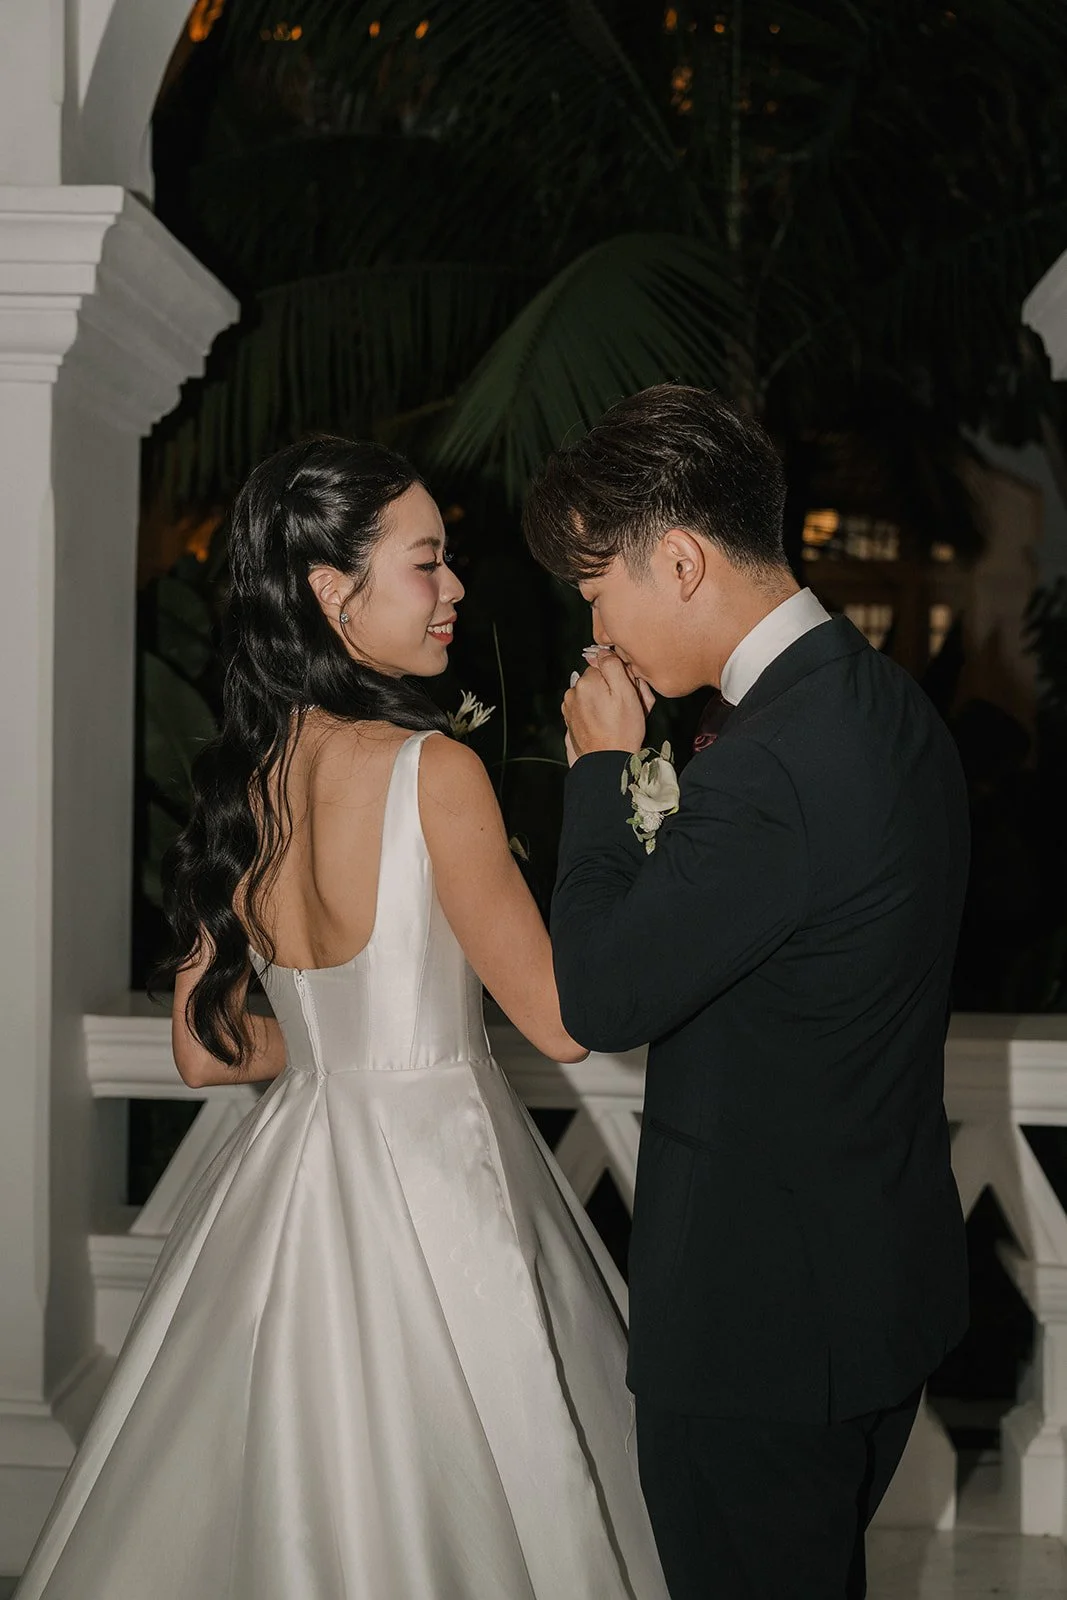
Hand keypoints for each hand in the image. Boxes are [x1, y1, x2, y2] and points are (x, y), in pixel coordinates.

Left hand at [562, 650, 648, 764]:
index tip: (630, 691)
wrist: (607, 761)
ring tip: (619, 719)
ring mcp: (570, 706)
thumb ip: (613, 666)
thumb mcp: (626, 693)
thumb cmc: (622, 730)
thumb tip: (603, 651)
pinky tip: (608, 724)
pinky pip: (587, 708)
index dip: (622, 677)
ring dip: (606, 702)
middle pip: (599, 680)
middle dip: (614, 690)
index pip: (607, 665)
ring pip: (594, 694)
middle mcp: (574, 690)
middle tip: (629, 707)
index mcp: (587, 681)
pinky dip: (598, 712)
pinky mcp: (571, 719)